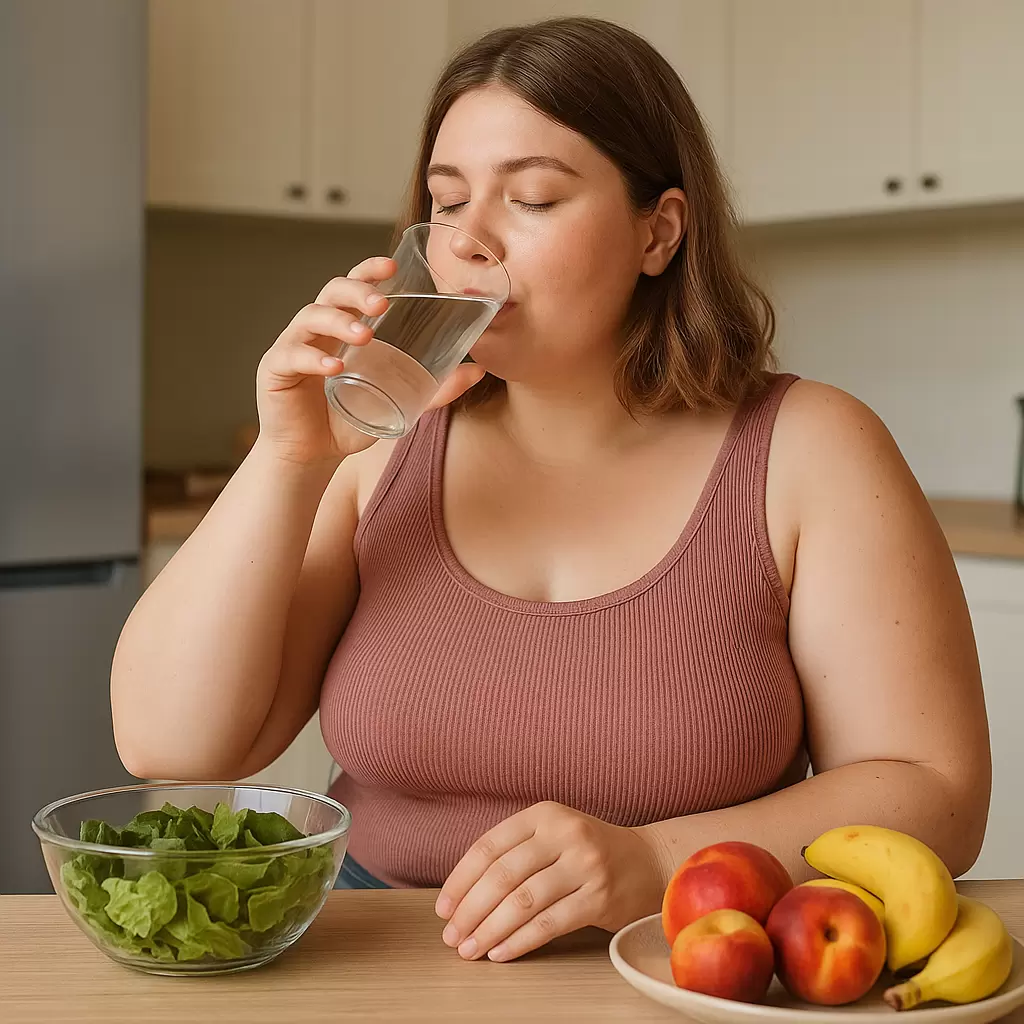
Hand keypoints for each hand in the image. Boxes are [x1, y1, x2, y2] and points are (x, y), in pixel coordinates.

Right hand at [255, 257, 485, 465]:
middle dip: (356, 291)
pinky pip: (292, 355)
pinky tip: (335, 367)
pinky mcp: (275, 370)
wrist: (311, 455)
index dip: (369, 271)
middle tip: (381, 304)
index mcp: (343, 328)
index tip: (392, 267)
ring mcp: (293, 346)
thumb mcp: (398, 403)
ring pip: (310, 317)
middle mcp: (317, 330)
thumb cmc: (349, 420)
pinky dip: (314, 359)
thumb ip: (435, 390)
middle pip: (331, 292)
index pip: (353, 287)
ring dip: (339, 322)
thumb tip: (477, 371)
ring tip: (365, 336)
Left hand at [435, 801, 665, 962]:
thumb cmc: (586, 851)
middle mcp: (565, 834)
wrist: (648, 862)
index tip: (443, 909)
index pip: (489, 846)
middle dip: (470, 910)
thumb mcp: (552, 834)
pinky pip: (550, 924)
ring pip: (523, 902)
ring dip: (490, 930)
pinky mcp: (600, 898)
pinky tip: (501, 954)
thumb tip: (461, 895)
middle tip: (452, 937)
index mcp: (544, 814)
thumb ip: (514, 852)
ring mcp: (585, 865)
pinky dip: (520, 942)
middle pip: (503, 875)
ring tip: (471, 950)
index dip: (460, 880)